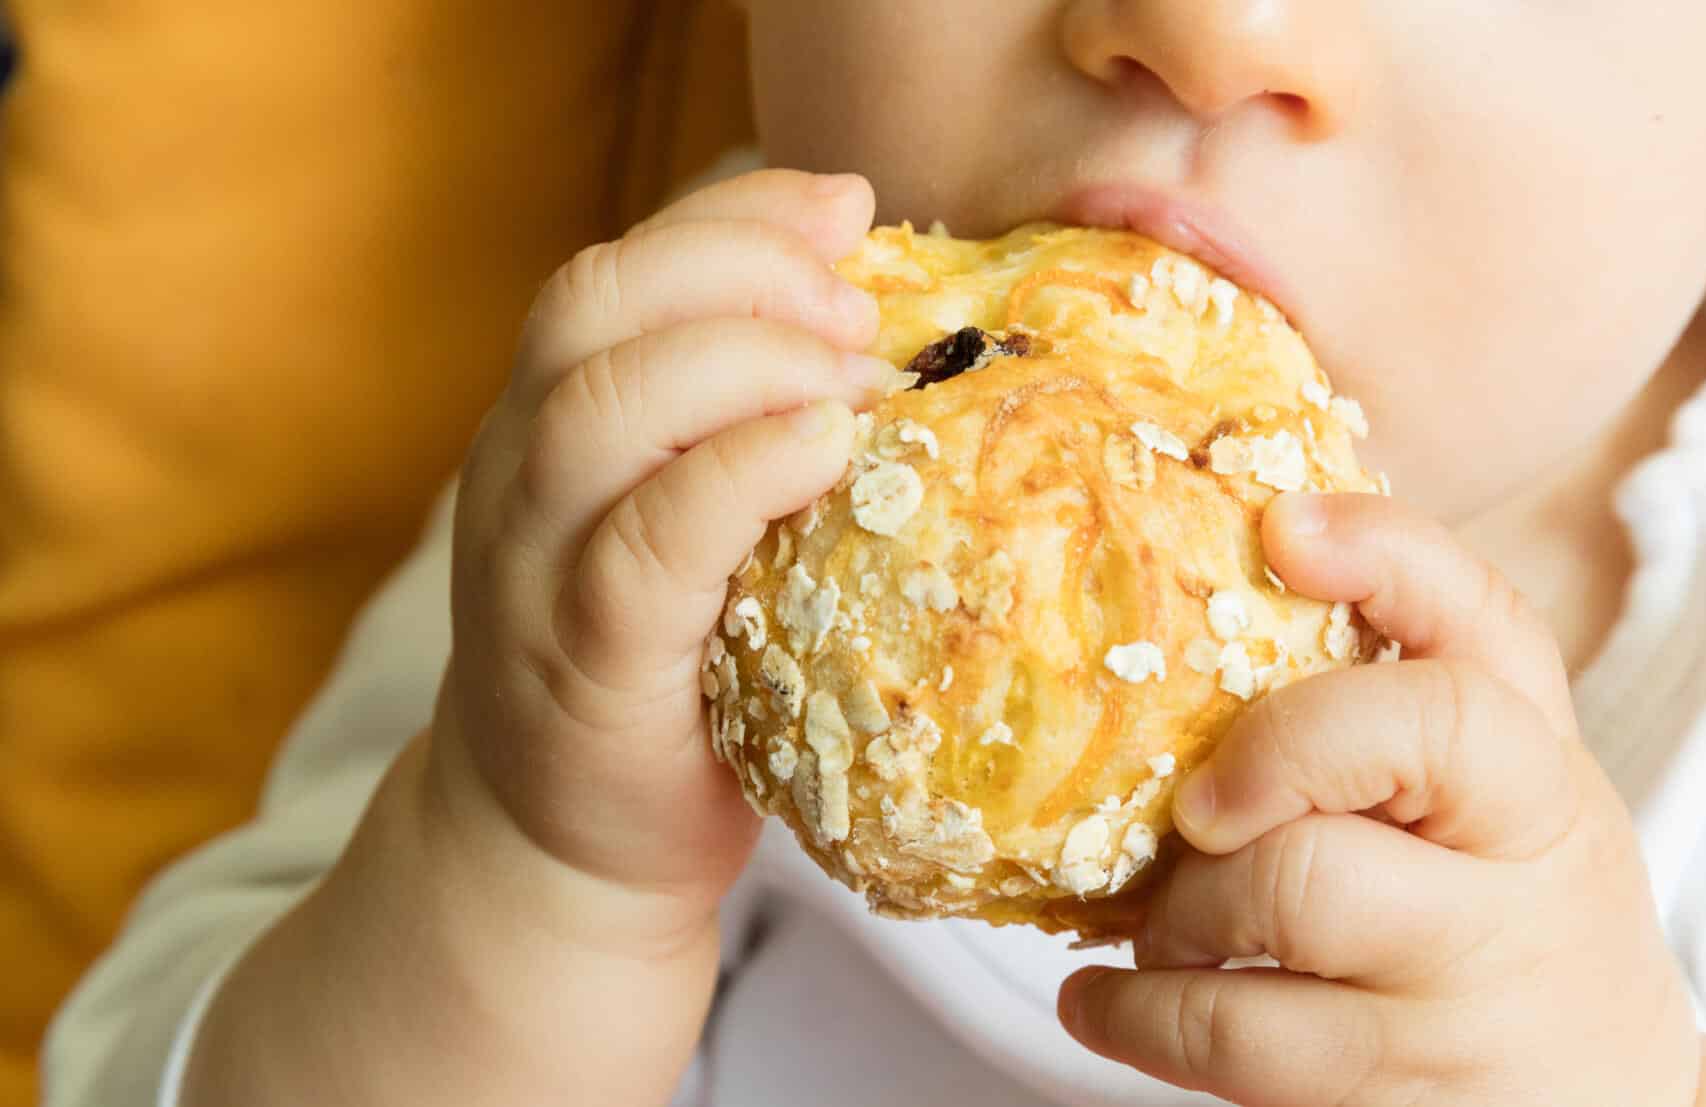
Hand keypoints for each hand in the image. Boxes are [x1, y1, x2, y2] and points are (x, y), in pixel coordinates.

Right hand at [186, 170, 899, 1104]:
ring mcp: (534, 570)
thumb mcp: (694, 529)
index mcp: (548, 426)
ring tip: (851, 379)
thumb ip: (745, 434)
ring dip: (743, 362)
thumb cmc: (668, 675)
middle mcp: (520, 477)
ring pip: (600, 409)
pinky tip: (823, 456)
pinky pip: (645, 545)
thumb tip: (882, 337)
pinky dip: (737, 478)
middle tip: (857, 306)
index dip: (732, 219)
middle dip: (738, 269)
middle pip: (592, 307)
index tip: (846, 209)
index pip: (616, 271)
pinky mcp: (582, 665)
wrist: (559, 854)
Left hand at [1057, 491, 1705, 1105]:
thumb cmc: (1515, 921)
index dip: (1387, 557)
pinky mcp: (1401, 1092)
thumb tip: (1252, 554)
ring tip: (1170, 925)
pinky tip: (1110, 1002)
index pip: (1490, 628)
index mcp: (1544, 770)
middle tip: (1201, 814)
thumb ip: (1406, 695)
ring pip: (1287, 889)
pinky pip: (1229, 1034)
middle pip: (1381, 740)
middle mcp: (1532, 867)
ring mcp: (1471, 991)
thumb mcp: (1503, 800)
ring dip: (1181, 904)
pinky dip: (1133, 1011)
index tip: (1283, 530)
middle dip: (1254, 760)